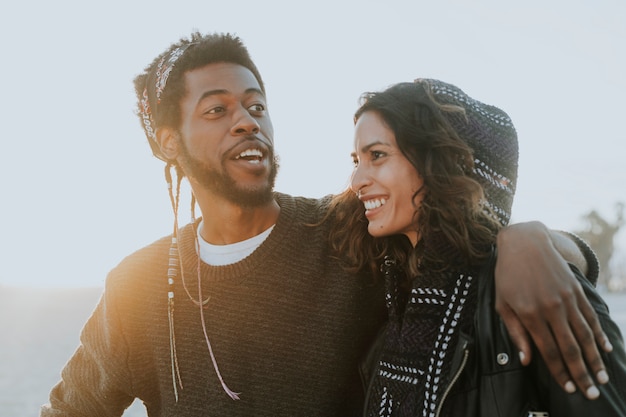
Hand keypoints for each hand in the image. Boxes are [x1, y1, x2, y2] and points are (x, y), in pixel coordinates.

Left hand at [495, 221, 612, 399]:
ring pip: (585, 335)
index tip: (569, 388)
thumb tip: (526, 360)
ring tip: (601, 378)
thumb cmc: (507, 275)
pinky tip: (604, 349)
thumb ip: (515, 331)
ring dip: (595, 359)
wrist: (525, 242)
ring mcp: (566, 299)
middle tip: (592, 393)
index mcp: (530, 314)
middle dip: (582, 374)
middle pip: (570, 348)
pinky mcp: (575, 290)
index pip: (549, 351)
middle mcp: (551, 308)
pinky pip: (589, 317)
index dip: (560, 372)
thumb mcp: (502, 303)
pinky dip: (598, 334)